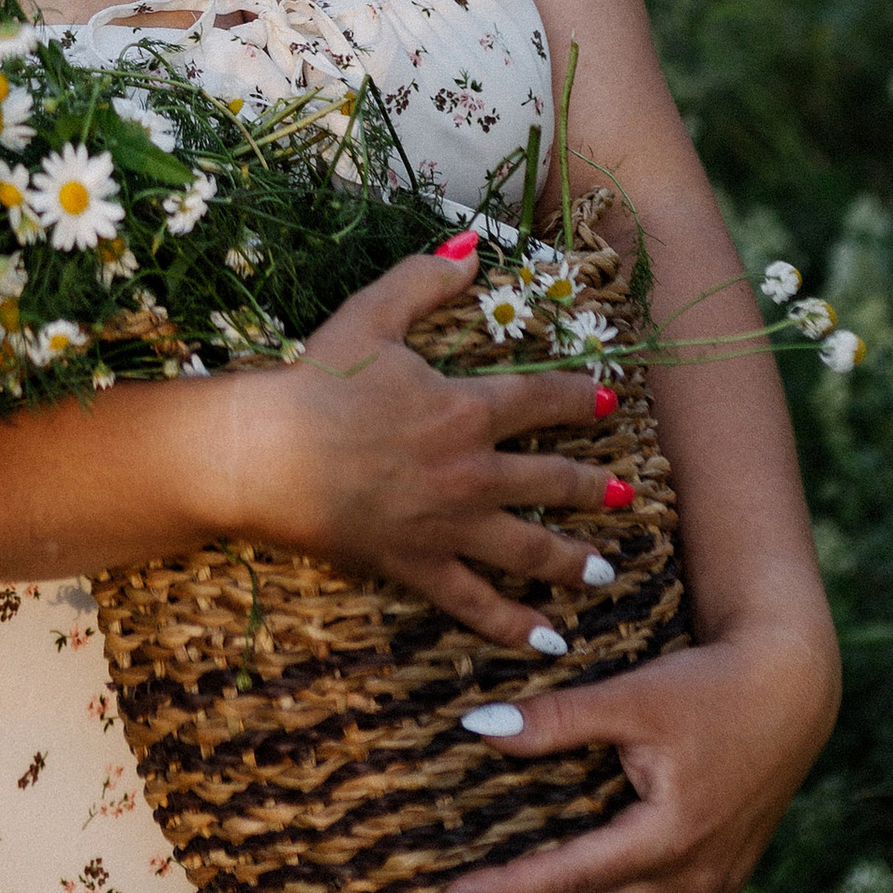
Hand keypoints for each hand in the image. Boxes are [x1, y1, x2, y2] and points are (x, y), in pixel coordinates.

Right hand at [219, 246, 618, 651]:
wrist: (268, 453)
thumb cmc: (317, 381)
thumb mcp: (372, 314)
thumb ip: (425, 280)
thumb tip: (472, 250)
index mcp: (465, 408)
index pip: (542, 401)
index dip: (580, 399)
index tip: (607, 402)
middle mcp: (471, 472)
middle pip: (550, 481)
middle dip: (592, 487)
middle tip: (624, 495)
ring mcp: (448, 527)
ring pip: (529, 549)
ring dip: (574, 561)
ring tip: (605, 573)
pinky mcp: (418, 567)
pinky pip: (476, 603)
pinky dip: (514, 626)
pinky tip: (548, 642)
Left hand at [428, 615, 841, 892]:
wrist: (794, 687)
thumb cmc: (712, 686)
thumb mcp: (631, 696)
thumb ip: (556, 720)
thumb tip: (476, 728)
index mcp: (671, 839)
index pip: (568, 879)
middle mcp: (694, 877)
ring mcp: (711, 882)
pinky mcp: (719, 873)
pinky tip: (558, 890)